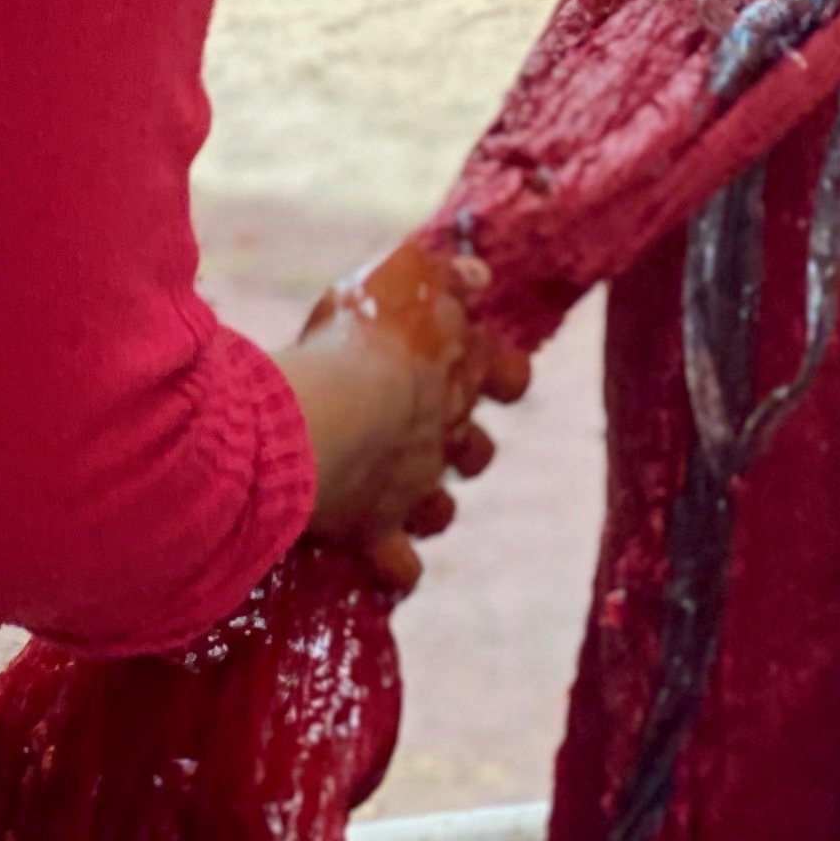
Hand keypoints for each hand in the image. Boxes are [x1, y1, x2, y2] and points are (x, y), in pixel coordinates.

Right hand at [274, 237, 530, 595]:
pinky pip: (398, 565)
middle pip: (476, 449)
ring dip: (430, 505)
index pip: (510, 375)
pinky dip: (393, 565)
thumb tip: (480, 276)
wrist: (330, 418)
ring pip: (442, 508)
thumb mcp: (402, 278)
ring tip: (403, 496)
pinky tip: (375, 556)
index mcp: (459, 371)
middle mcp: (446, 433)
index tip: (487, 370)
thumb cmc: (362, 338)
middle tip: (428, 429)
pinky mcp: (375, 530)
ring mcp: (414, 487)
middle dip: (461, 444)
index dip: (503, 374)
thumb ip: (443, 274)